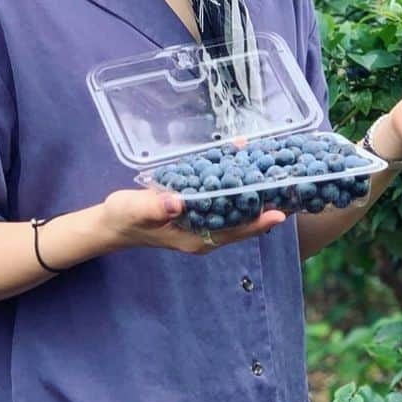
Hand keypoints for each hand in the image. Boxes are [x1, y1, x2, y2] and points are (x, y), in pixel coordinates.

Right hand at [97, 188, 284, 255]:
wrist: (112, 223)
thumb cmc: (123, 218)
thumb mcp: (135, 210)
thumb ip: (155, 207)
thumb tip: (179, 202)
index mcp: (195, 238)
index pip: (233, 232)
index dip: (256, 222)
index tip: (279, 212)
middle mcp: (205, 233)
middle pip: (242, 222)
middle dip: (264, 204)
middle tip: (289, 185)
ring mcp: (203, 223)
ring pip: (235, 209)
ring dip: (253, 192)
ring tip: (274, 172)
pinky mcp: (198, 210)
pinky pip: (223, 198)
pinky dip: (234, 183)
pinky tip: (242, 163)